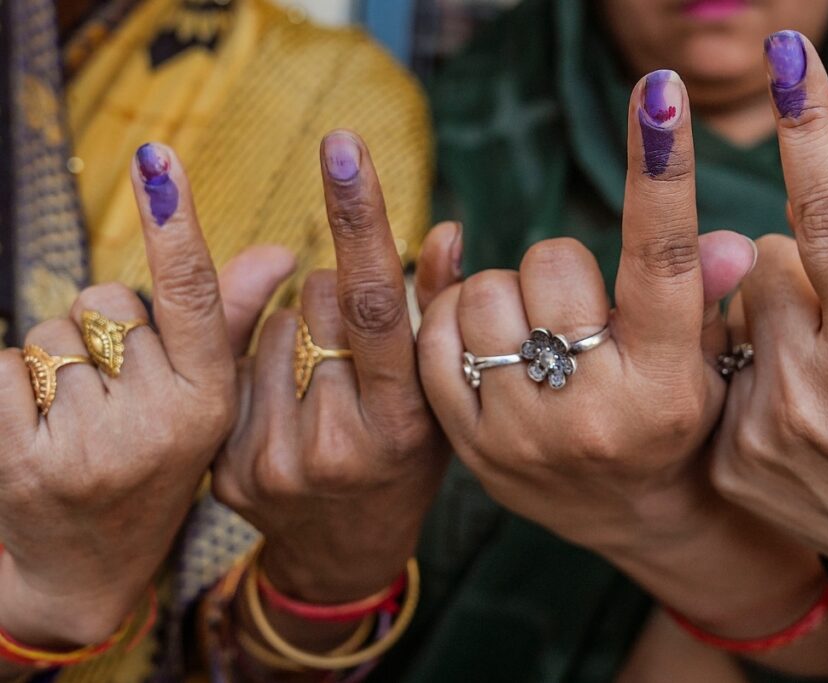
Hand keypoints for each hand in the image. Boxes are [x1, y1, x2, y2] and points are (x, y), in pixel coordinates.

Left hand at [0, 144, 243, 646]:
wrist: (87, 566)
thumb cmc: (157, 460)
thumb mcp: (207, 399)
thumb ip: (233, 317)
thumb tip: (279, 251)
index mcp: (211, 403)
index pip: (193, 296)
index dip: (175, 223)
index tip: (159, 158)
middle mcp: (159, 426)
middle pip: (107, 304)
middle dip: (105, 329)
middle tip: (119, 386)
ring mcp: (89, 447)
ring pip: (52, 334)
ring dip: (59, 359)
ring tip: (80, 414)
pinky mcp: (21, 461)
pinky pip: (3, 366)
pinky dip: (12, 384)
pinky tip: (39, 426)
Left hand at [212, 132, 454, 602]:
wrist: (345, 552)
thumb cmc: (407, 460)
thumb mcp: (442, 397)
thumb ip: (441, 313)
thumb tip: (447, 230)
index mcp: (401, 423)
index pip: (372, 305)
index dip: (360, 220)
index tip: (341, 145)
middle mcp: (336, 446)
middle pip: (316, 302)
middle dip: (333, 293)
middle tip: (351, 335)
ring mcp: (275, 461)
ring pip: (267, 327)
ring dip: (294, 327)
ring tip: (319, 375)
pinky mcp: (226, 470)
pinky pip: (230, 366)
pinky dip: (256, 361)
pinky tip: (283, 395)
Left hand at [417, 70, 755, 556]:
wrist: (631, 515)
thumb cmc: (677, 423)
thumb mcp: (709, 363)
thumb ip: (713, 295)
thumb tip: (730, 243)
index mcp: (666, 384)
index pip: (666, 260)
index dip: (663, 172)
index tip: (661, 96)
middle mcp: (595, 412)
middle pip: (553, 263)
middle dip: (563, 266)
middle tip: (577, 304)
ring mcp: (524, 433)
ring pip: (486, 293)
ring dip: (508, 292)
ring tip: (535, 330)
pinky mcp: (471, 444)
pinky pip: (436, 338)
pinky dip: (457, 319)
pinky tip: (489, 342)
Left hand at [710, 32, 827, 592]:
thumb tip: (807, 221)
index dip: (814, 137)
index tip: (790, 61)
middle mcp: (811, 386)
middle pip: (762, 260)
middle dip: (793, 270)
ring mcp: (760, 426)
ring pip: (732, 313)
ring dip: (765, 322)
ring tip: (815, 378)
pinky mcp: (726, 455)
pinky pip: (715, 369)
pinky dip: (744, 372)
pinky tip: (787, 414)